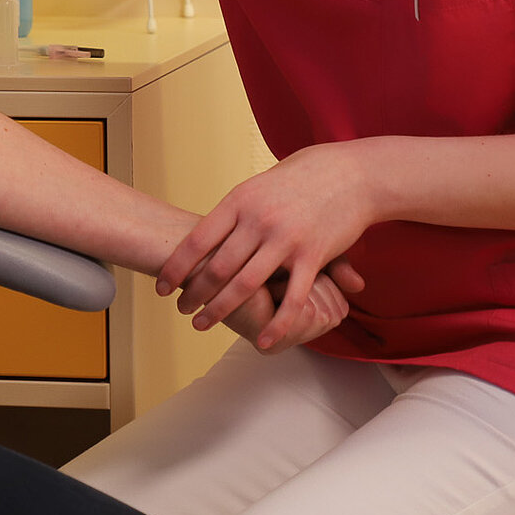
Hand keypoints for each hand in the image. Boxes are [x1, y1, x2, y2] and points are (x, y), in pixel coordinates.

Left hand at [157, 145, 375, 351]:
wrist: (353, 173)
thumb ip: (236, 211)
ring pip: (245, 285)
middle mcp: (258, 220)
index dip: (176, 267)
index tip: (162, 288)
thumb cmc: (303, 177)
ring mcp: (285, 239)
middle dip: (194, 294)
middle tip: (182, 311)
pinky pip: (292, 298)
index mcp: (240, 201)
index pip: (198, 240)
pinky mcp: (313, 256)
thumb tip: (208, 231)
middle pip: (216, 267)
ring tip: (202, 325)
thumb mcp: (260, 186)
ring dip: (220, 310)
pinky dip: (276, 324)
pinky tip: (262, 341)